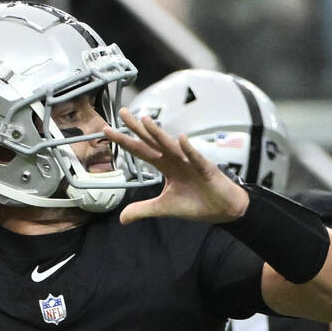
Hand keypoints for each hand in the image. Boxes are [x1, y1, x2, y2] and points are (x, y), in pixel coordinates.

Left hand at [103, 108, 247, 224]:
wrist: (223, 209)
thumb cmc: (196, 203)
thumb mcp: (164, 208)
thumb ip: (143, 209)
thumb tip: (122, 218)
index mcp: (165, 166)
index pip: (140, 151)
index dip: (124, 141)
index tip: (107, 130)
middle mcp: (175, 159)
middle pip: (152, 141)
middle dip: (138, 128)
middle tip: (123, 112)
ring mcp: (190, 162)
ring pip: (171, 146)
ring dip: (159, 134)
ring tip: (146, 121)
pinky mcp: (206, 169)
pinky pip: (196, 158)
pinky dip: (189, 150)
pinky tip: (182, 140)